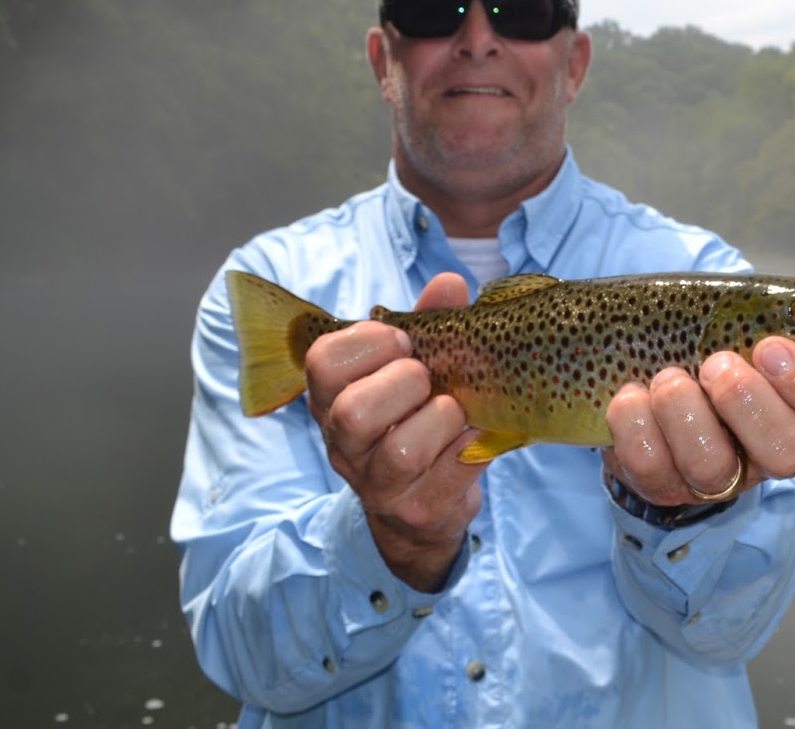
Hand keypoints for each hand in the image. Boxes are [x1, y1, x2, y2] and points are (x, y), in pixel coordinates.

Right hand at [304, 272, 484, 591]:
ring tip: (454, 411)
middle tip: (426, 379)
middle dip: (404, 383)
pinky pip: (449, 475)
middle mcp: (343, 444)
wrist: (428, 501)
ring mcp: (377, 484)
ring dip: (443, 418)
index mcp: (332, 398)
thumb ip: (431, 323)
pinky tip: (472, 436)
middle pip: (354, 412)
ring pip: (404, 449)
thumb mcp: (419, 365)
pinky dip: (470, 448)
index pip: (322, 363)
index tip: (402, 340)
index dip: (367, 342)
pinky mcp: (417, 510)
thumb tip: (449, 284)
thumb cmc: (419, 415)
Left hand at [602, 308, 794, 505]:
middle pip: (789, 454)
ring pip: (714, 467)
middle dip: (751, 405)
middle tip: (717, 364)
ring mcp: (713, 475)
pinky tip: (630, 393)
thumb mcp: (752, 317)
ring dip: (685, 412)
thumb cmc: (705, 340)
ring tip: (667, 375)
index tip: (771, 347)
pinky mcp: (659, 484)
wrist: (632, 362)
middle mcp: (765, 452)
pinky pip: (651, 469)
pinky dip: (635, 423)